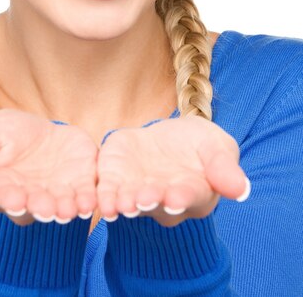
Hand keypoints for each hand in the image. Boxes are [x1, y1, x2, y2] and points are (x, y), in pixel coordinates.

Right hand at [0, 109, 97, 224]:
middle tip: (49, 210)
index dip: (10, 199)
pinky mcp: (80, 182)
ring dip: (68, 208)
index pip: (4, 196)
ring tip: (73, 208)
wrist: (33, 130)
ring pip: (62, 205)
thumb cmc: (1, 136)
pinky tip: (92, 199)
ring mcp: (56, 193)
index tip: (17, 201)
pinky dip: (89, 198)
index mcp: (1, 188)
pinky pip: (86, 193)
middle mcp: (30, 197)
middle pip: (36, 207)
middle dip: (43, 208)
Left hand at [96, 116, 248, 226]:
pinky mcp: (115, 179)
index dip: (182, 198)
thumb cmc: (200, 146)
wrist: (170, 138)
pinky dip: (104, 197)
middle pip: (157, 203)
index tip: (176, 198)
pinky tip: (100, 201)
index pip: (188, 197)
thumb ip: (224, 167)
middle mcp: (164, 200)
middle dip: (150, 201)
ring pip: (130, 201)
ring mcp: (137, 191)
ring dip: (125, 203)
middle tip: (145, 200)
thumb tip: (241, 189)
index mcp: (193, 193)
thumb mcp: (217, 146)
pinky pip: (107, 191)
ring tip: (122, 203)